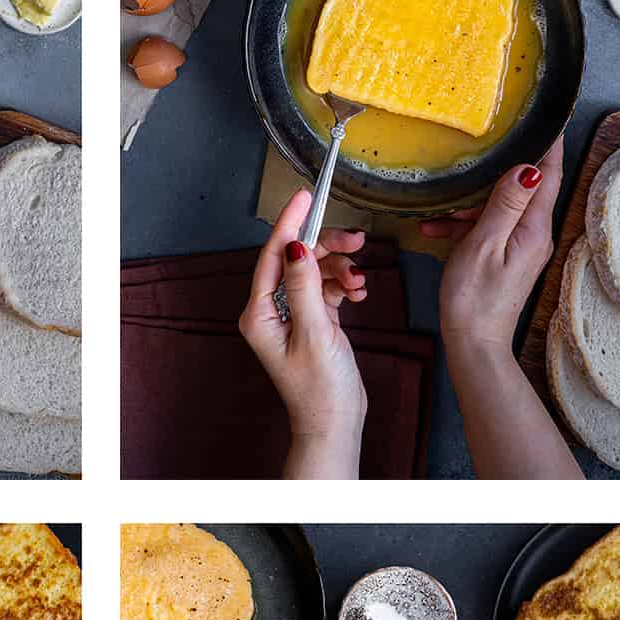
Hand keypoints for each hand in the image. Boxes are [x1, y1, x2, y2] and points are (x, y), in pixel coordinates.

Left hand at [239, 187, 367, 477]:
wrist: (335, 423)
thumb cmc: (320, 389)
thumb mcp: (315, 333)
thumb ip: (305, 287)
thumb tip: (297, 246)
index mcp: (259, 314)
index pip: (273, 256)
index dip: (289, 223)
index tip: (304, 196)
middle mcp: (271, 312)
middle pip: (297, 259)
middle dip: (327, 249)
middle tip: (356, 243)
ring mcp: (293, 315)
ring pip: (316, 272)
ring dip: (340, 270)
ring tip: (360, 283)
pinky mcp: (313, 320)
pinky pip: (327, 288)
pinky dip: (345, 286)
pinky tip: (359, 293)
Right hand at [422, 138, 563, 351]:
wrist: (474, 345)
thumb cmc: (475, 300)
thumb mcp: (484, 244)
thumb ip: (505, 204)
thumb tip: (528, 166)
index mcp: (534, 228)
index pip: (548, 175)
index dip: (549, 144)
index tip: (547, 118)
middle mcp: (535, 235)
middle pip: (524, 188)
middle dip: (499, 170)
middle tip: (479, 150)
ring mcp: (522, 248)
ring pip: (502, 209)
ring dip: (472, 203)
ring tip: (441, 207)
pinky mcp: (507, 259)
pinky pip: (490, 230)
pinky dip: (466, 225)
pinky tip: (437, 229)